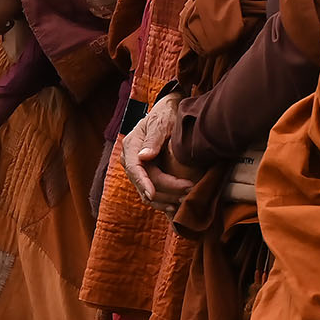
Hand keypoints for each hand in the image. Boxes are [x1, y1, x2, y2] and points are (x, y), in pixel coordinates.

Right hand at [122, 96, 194, 212]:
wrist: (169, 112)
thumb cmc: (166, 114)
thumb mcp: (161, 122)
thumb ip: (153, 138)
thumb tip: (143, 156)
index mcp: (131, 146)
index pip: (134, 168)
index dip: (142, 182)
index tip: (152, 193)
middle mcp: (131, 160)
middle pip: (145, 182)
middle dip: (166, 190)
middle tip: (188, 191)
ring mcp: (139, 170)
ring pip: (147, 193)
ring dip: (165, 200)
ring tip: (183, 201)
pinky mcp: (148, 176)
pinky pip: (153, 193)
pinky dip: (164, 201)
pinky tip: (175, 206)